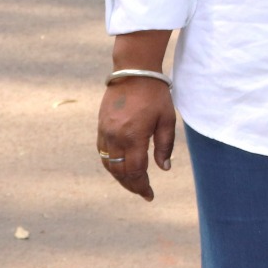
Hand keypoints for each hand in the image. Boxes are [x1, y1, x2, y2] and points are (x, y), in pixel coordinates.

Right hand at [97, 77, 176, 200]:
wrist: (133, 71)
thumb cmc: (155, 94)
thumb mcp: (167, 119)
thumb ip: (165, 145)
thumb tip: (164, 168)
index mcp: (134, 137)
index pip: (135, 171)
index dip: (142, 186)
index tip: (149, 195)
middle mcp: (116, 138)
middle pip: (120, 172)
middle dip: (131, 185)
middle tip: (143, 192)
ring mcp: (105, 133)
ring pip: (108, 165)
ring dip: (119, 178)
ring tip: (133, 184)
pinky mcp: (100, 127)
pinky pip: (103, 153)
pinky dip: (110, 165)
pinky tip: (120, 168)